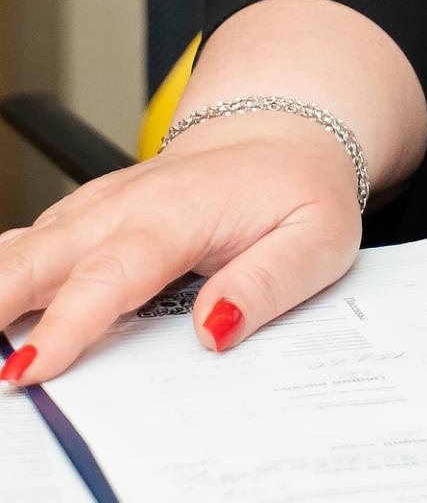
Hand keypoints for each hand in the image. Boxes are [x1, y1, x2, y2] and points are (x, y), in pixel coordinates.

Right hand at [0, 111, 363, 382]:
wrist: (282, 133)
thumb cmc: (298, 188)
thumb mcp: (318, 238)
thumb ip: (268, 284)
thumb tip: (215, 331)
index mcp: (178, 212)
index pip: (112, 273)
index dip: (68, 324)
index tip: (30, 369)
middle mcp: (125, 205)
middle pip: (41, 256)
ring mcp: (98, 208)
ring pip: (24, 249)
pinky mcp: (85, 217)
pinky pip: (29, 246)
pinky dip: (0, 277)